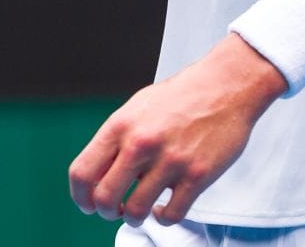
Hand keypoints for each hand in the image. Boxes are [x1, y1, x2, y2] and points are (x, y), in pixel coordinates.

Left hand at [69, 34, 286, 226]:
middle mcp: (141, 144)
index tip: (87, 203)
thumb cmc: (180, 97)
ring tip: (139, 211)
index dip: (79, 196)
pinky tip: (163, 209)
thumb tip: (100, 172)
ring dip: (134, 218)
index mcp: (120, 126)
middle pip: (105, 198)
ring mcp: (169, 161)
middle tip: (114, 211)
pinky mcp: (197, 176)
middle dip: (106, 212)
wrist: (224, 86)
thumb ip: (117, 139)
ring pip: (136, 212)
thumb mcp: (137, 108)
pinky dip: (163, 219)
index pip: (82, 172)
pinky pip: (171, 215)